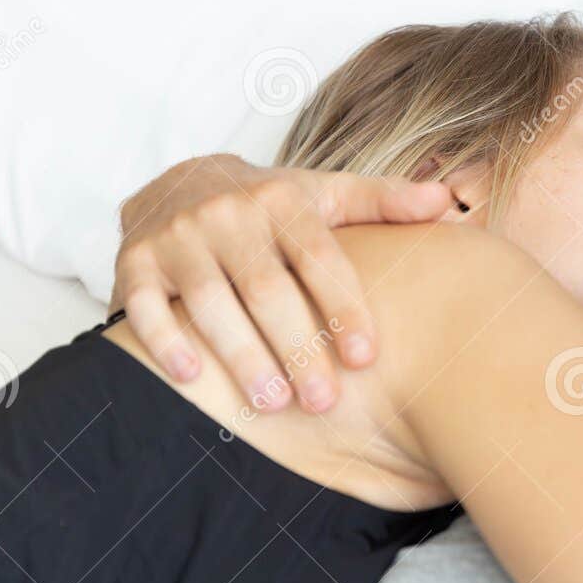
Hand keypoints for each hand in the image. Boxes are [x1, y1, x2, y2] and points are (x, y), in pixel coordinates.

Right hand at [113, 154, 453, 409]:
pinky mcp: (133, 261)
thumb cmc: (271, 204)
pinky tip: (193, 379)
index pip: (321, 257)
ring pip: (209, 301)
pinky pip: (142, 305)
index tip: (367, 357)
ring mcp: (177, 237)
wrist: (180, 179)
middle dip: (297, 348)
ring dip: (241, 356)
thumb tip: (448, 199)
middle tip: (325, 402)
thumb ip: (385, 200)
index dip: (344, 307)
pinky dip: (164, 342)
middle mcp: (228, 214)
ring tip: (273, 404)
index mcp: (283, 201)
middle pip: (267, 288)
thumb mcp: (327, 194)